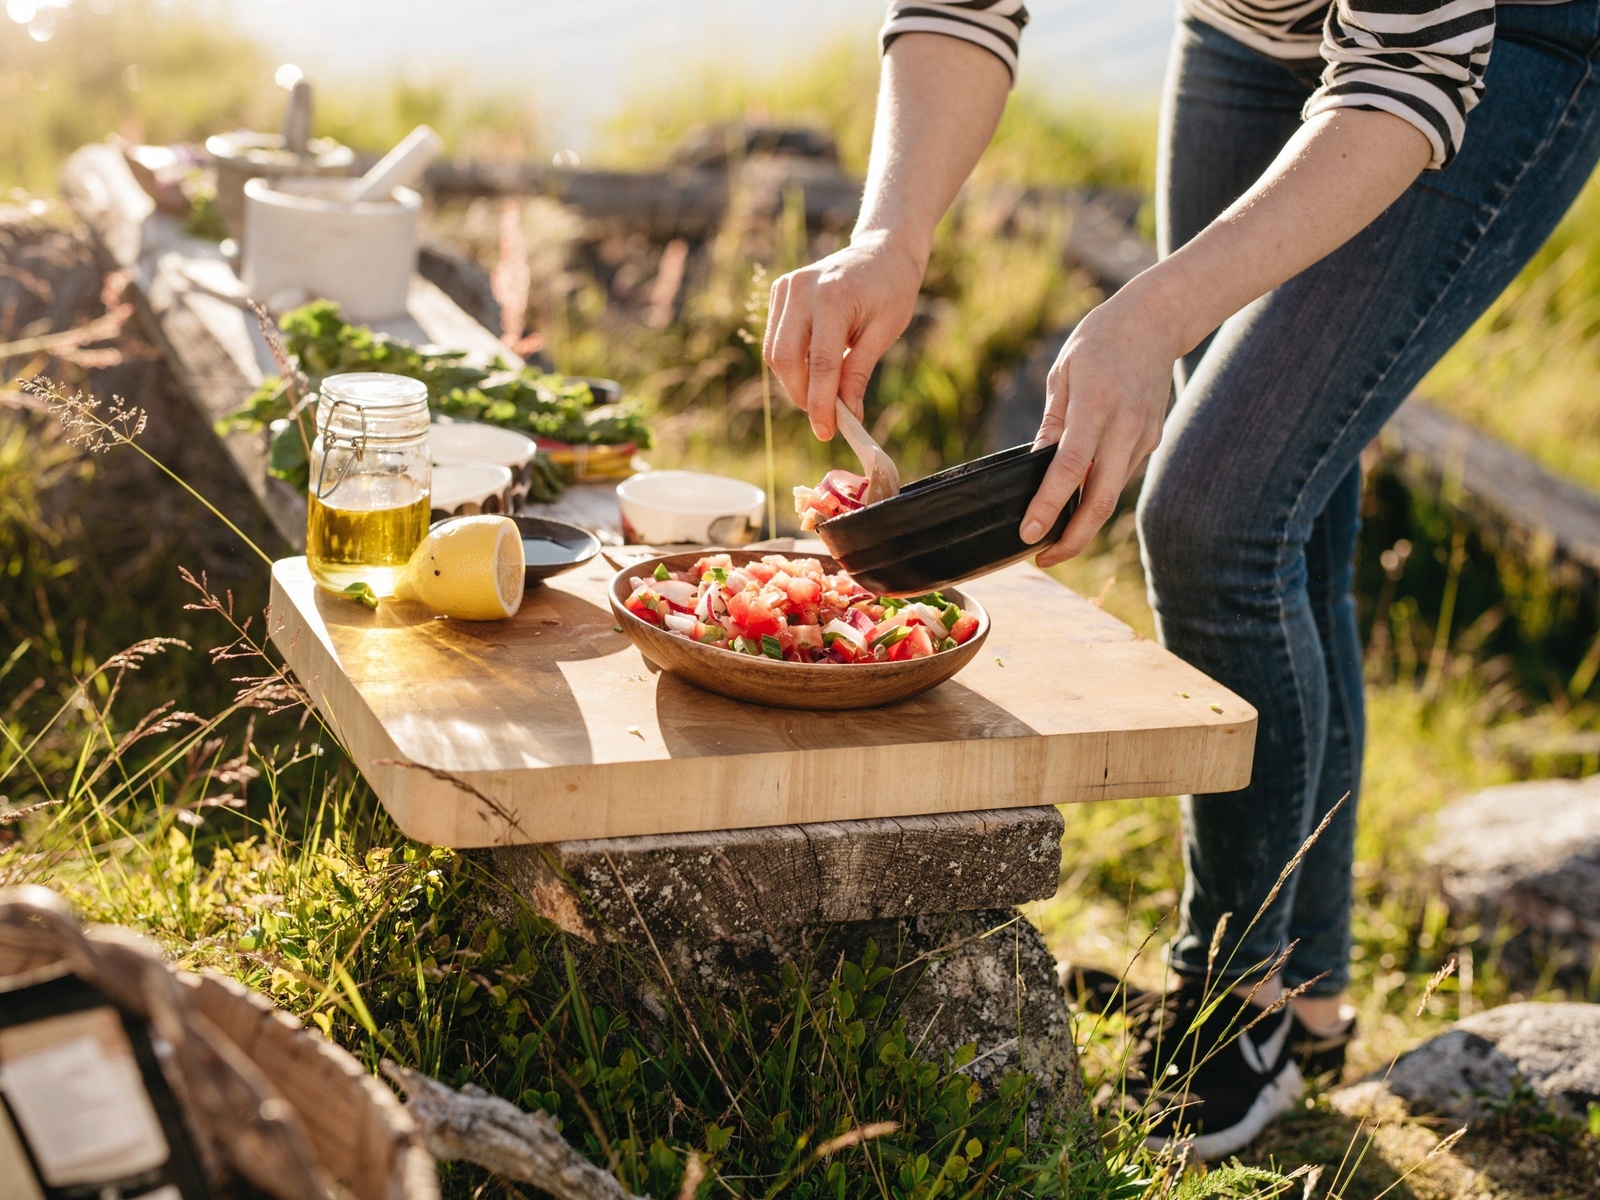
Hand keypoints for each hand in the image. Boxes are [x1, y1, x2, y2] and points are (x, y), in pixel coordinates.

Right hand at [764, 230, 925, 439]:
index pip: (821, 363)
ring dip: (795, 382)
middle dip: (802, 395)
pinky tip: (814, 367)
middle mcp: (802, 289)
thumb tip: (845, 414)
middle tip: (824, 416)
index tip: (826, 432)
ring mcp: (787, 287)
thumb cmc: (890, 291)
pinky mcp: (780, 291)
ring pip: (775, 353)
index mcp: (834, 297)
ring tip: (822, 392)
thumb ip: (858, 372)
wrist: (882, 251)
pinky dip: (792, 363)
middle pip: (786, 359)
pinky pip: (776, 340)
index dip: (822, 404)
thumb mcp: (884, 333)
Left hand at [1019, 281, 1181, 567]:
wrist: (1157, 320)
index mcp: (1095, 407)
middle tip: (1043, 559)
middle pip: (1100, 500)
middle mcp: (1124, 428)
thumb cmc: (1100, 342)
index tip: (1028, 534)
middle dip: (1072, 539)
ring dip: (1084, 523)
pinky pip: (1120, 477)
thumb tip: (1036, 468)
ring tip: (1053, 538)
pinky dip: (1097, 496)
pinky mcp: (1152, 440)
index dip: (1048, 506)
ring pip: (1112, 495)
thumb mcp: (1064, 375)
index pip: (1069, 469)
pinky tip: (1077, 503)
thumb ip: (1053, 424)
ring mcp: (1143, 437)